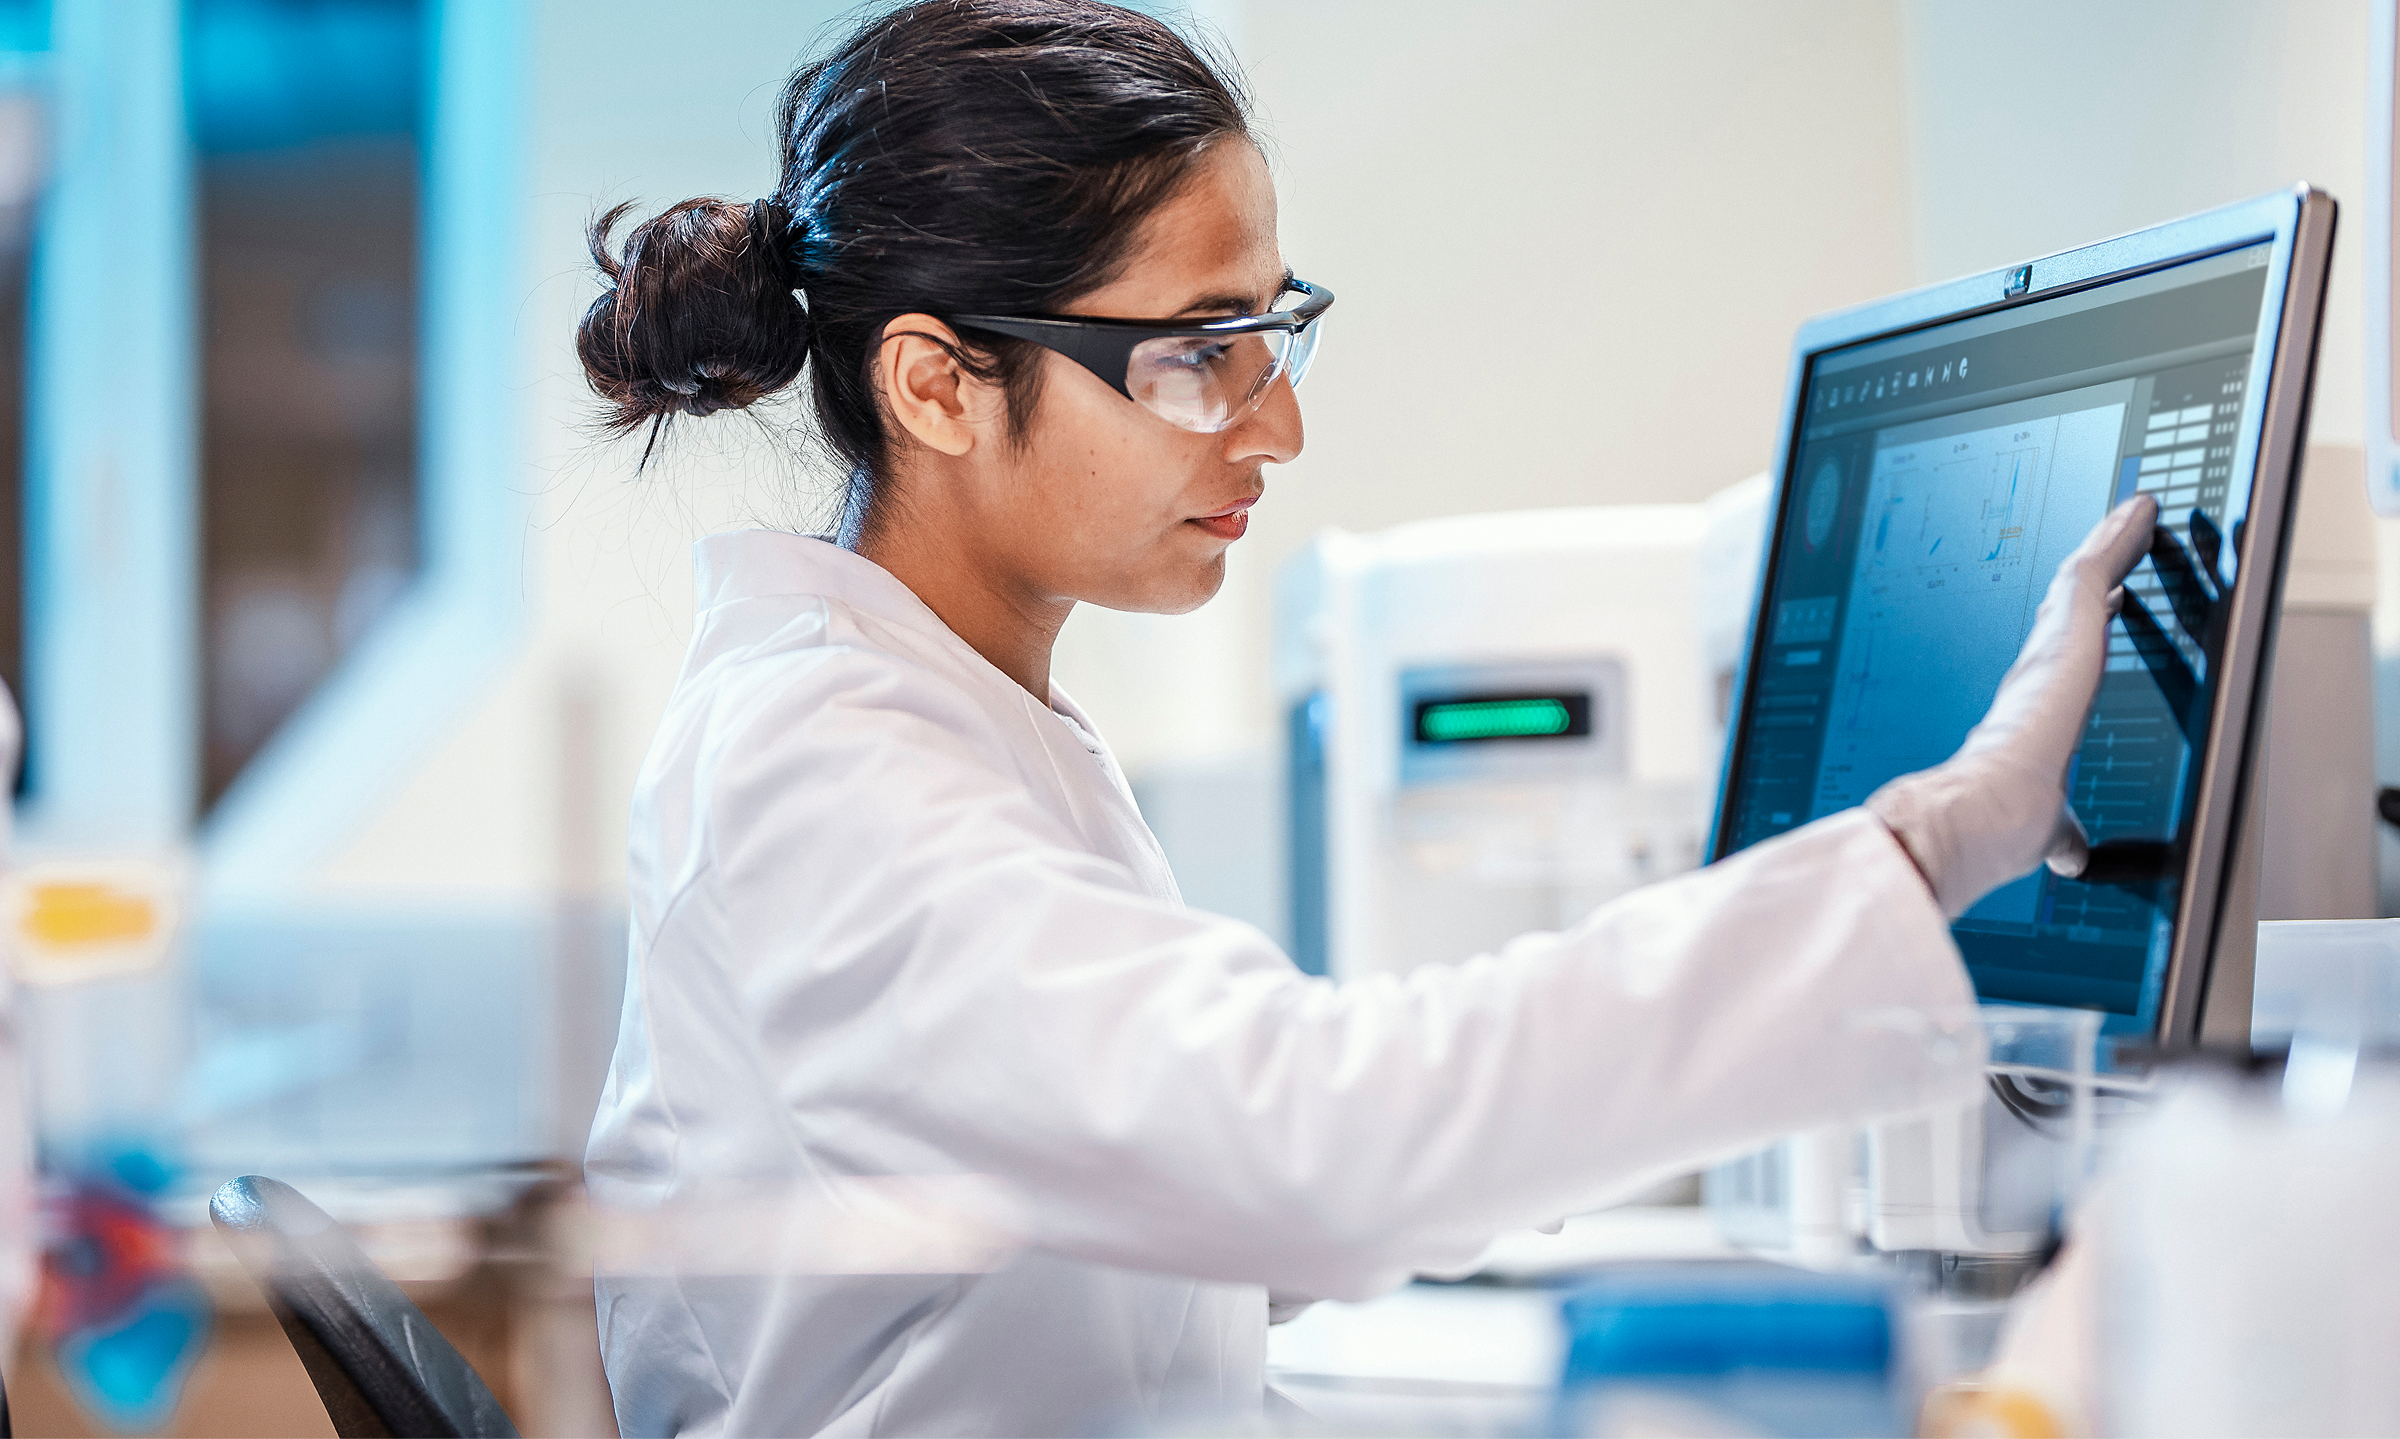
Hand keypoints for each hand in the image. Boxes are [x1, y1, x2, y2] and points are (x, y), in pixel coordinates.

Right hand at [1867, 494, 2158, 916]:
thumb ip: (2064, 832)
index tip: (2102, 604)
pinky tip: (2141, 514)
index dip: (2078, 628)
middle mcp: (2034, 671)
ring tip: (2134, 514)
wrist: (1979, 815)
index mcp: (2030, 712)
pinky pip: (2095, 568)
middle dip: (2093, 572)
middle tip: (2115, 540)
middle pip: (2068, 608)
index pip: (2057, 659)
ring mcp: (2048, 647)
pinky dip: (2118, 539)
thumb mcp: (2049, 828)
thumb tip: (2072, 855)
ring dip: (2109, 544)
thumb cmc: (1999, 824)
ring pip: (2081, 579)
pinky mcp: (2063, 630)